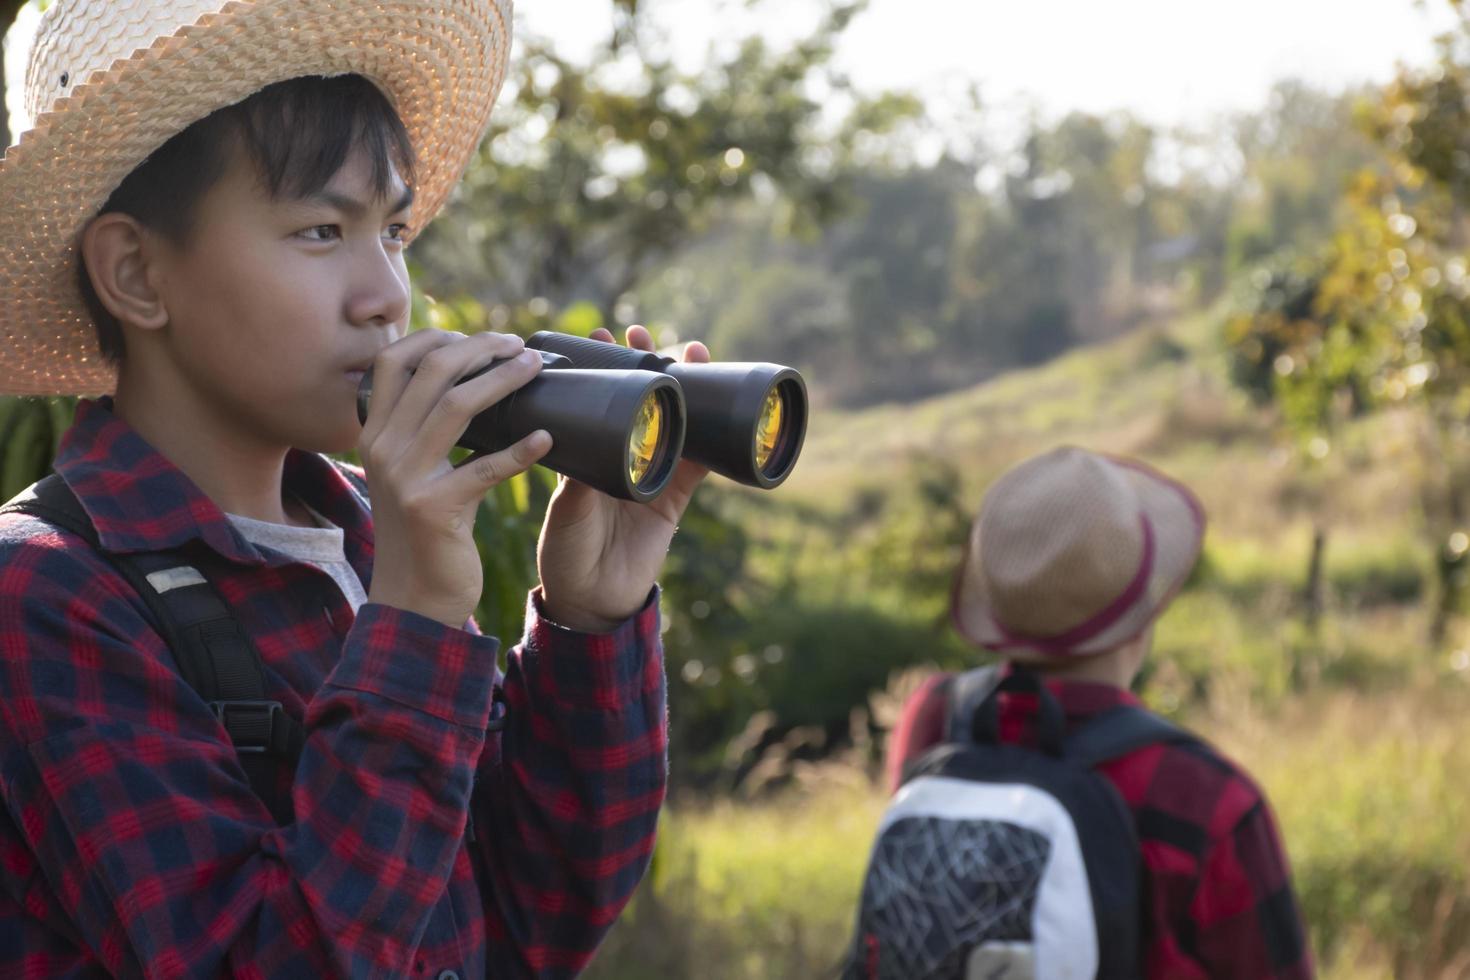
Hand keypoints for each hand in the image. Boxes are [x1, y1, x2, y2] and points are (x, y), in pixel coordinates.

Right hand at [359, 330, 551, 627]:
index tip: (479, 338)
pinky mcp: (434, 509)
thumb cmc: (425, 531)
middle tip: (519, 345)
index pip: (391, 360)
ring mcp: (405, 478)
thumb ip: (428, 432)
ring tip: (536, 368)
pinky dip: (520, 451)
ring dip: (503, 380)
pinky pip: (485, 468)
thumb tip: (474, 383)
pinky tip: (547, 439)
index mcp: (375, 434)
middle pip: (430, 371)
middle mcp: (382, 448)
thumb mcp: (414, 473)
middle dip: (479, 348)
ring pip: (456, 406)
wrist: (412, 599)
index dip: (435, 337)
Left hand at [537, 325, 711, 631]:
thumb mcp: (566, 510)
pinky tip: (725, 409)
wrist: (593, 598)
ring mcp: (652, 472)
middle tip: (645, 331)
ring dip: (687, 388)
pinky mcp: (676, 495)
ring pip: (676, 421)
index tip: (604, 335)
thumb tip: (588, 444)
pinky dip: (716, 438)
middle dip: (647, 363)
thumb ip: (579, 481)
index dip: (604, 366)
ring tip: (692, 350)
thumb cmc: (567, 552)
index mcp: (586, 451)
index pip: (597, 398)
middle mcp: (620, 454)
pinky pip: (703, 462)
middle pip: (640, 400)